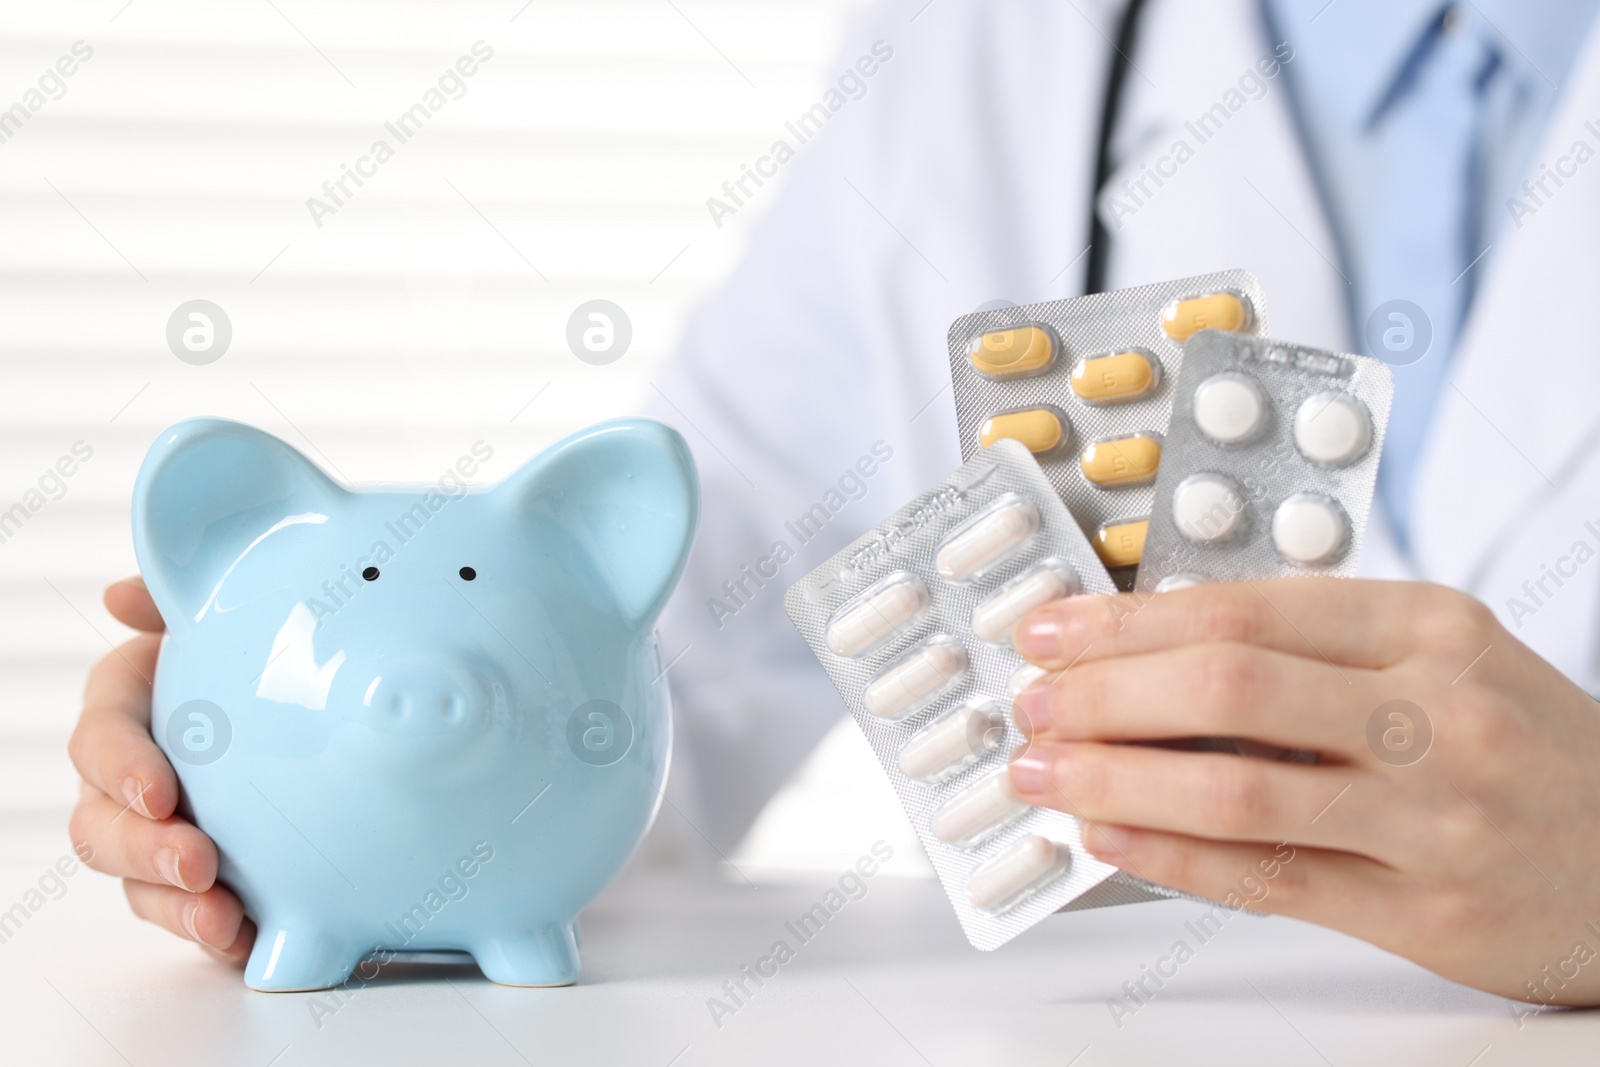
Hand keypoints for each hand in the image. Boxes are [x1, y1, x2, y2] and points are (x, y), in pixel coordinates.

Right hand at [67, 577, 253, 964]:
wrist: (305, 702)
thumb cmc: (245, 650)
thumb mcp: (216, 620)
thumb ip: (172, 605)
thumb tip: (122, 597)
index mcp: (126, 711)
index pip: (100, 740)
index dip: (121, 767)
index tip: (160, 792)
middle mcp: (129, 779)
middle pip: (102, 827)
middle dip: (144, 851)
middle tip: (199, 865)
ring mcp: (158, 834)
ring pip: (139, 882)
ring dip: (175, 906)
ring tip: (222, 919)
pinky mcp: (199, 879)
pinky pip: (191, 915)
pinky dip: (214, 933)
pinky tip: (248, 942)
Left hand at [1007, 579, 1599, 1004]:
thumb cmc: (1523, 747)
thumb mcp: (1444, 658)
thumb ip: (1316, 648)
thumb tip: (1153, 648)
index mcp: (1432, 628)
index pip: (1244, 608)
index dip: (1126, 620)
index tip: (1050, 628)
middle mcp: (1436, 712)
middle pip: (1229, 685)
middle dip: (1103, 692)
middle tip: (1031, 700)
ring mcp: (1433, 817)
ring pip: (1237, 787)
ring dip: (1115, 775)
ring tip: (1043, 770)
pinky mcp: (1424, 911)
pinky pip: (1268, 879)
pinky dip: (1170, 853)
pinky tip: (1106, 834)